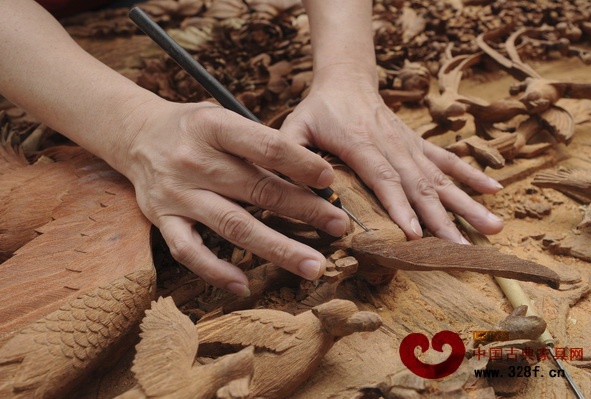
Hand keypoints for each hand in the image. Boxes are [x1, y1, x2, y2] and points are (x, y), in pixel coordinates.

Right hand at [121, 99, 349, 295]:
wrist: (135, 134)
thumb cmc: (192, 128)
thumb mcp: (222, 118)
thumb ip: (257, 143)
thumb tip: (309, 176)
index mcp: (213, 127)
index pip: (265, 146)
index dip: (300, 163)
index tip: (328, 180)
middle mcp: (194, 161)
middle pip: (257, 190)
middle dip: (304, 210)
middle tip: (338, 225)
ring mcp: (177, 194)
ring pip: (233, 226)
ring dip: (278, 248)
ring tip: (313, 265)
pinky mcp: (162, 220)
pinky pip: (188, 252)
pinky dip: (215, 271)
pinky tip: (243, 284)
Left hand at [280, 64, 503, 242]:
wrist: (347, 80)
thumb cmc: (319, 110)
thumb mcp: (295, 128)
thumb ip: (291, 157)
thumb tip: (293, 192)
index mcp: (359, 143)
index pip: (383, 178)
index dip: (400, 207)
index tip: (416, 235)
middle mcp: (391, 145)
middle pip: (420, 185)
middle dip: (443, 219)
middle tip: (463, 249)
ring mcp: (409, 145)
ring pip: (441, 177)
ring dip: (467, 203)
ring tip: (493, 227)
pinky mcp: (418, 144)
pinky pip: (448, 159)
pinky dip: (471, 175)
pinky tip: (494, 190)